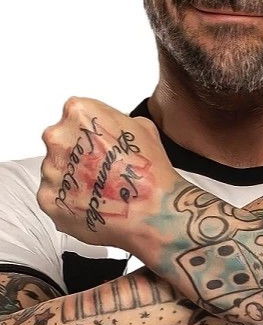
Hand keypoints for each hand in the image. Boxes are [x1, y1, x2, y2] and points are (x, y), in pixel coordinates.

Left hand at [38, 97, 179, 252]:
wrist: (152, 212)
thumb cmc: (148, 171)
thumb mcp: (141, 126)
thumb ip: (114, 121)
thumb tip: (108, 128)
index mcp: (79, 113)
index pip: (73, 115)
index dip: (89, 131)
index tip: (99, 142)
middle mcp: (59, 138)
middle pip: (60, 141)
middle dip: (77, 153)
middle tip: (100, 166)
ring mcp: (51, 170)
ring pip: (56, 169)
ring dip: (72, 177)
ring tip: (99, 188)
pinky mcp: (48, 199)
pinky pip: (54, 196)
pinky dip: (69, 200)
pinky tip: (92, 201)